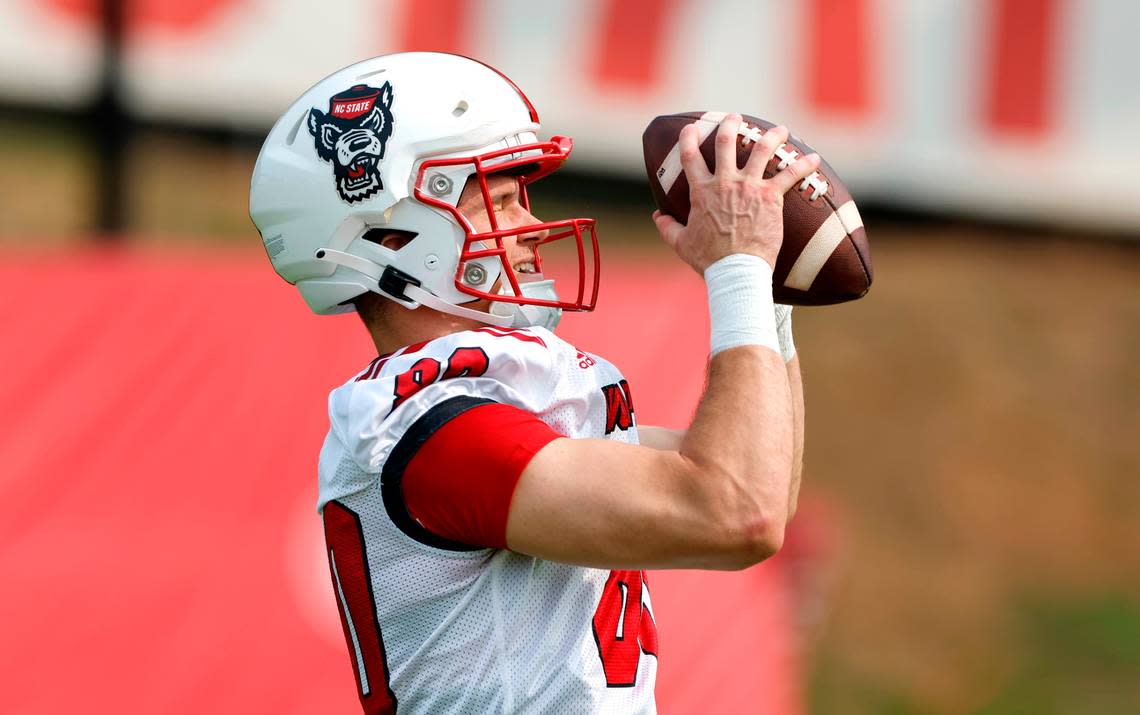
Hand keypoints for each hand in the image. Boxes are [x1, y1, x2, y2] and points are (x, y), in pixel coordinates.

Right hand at [652, 114, 820, 273]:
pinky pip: (790, 175)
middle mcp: (725, 182)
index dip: (688, 138)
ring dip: (771, 136)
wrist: (736, 270)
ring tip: (780, 129)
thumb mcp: (681, 243)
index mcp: (702, 192)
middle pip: (726, 143)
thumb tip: (657, 216)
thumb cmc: (709, 259)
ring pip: (762, 150)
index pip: (690, 156)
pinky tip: (815, 158)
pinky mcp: (771, 197)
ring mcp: (749, 187)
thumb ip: (667, 227)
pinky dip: (804, 165)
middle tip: (735, 117)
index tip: (691, 128)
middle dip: (730, 125)